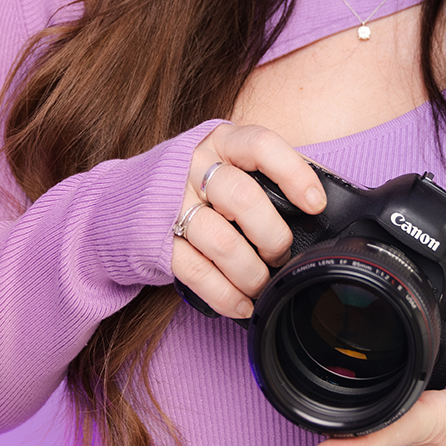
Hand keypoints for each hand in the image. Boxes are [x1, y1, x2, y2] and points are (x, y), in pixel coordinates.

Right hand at [171, 123, 324, 318]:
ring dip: (251, 272)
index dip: (294, 174)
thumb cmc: (198, 182)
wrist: (128, 198)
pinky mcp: (159, 241)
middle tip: (281, 253)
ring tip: (262, 283)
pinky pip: (196, 272)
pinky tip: (242, 304)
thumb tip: (318, 206)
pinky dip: (225, 294)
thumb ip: (265, 175)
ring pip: (222, 242)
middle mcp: (195, 167)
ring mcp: (174, 204)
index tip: (315, 204)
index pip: (261, 146)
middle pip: (244, 199)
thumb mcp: (229, 161)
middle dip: (273, 236)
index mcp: (221, 141)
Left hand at [310, 281, 445, 445]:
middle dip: (338, 421)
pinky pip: (373, 444)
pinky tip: (375, 403)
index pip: (389, 432)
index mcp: (433, 425)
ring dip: (352, 420)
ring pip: (363, 436)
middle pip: (363, 430)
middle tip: (317, 411)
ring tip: (347, 391)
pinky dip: (368, 426)